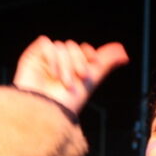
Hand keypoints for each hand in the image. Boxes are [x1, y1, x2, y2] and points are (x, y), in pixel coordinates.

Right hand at [13, 37, 127, 114]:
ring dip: (65, 65)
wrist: (48, 112)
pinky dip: (52, 57)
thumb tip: (125, 53)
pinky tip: (52, 73)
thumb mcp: (92, 80)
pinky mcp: (31, 59)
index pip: (81, 49)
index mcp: (71, 69)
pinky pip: (45, 44)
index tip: (94, 63)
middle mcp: (58, 64)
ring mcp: (44, 61)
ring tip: (63, 82)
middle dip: (78, 62)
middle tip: (79, 78)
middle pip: (72, 46)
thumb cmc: (68, 102)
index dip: (88, 53)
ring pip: (60, 46)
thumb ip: (106, 62)